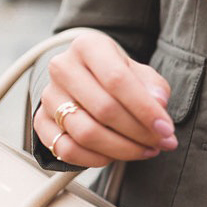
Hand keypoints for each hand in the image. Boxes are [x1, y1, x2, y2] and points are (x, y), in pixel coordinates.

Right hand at [32, 30, 177, 167]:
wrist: (85, 79)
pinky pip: (67, 150)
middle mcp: (62, 67)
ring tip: (145, 150)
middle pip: (103, 109)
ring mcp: (49, 95)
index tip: (166, 130)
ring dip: (122, 149)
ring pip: (85, 133)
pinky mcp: (41, 121)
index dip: (145, 109)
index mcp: (88, 46)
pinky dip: (96, 159)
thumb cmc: (117, 76)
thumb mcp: (140, 73)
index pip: (117, 79)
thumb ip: (153, 87)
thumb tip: (158, 103)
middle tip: (161, 144)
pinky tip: (117, 156)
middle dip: (139, 133)